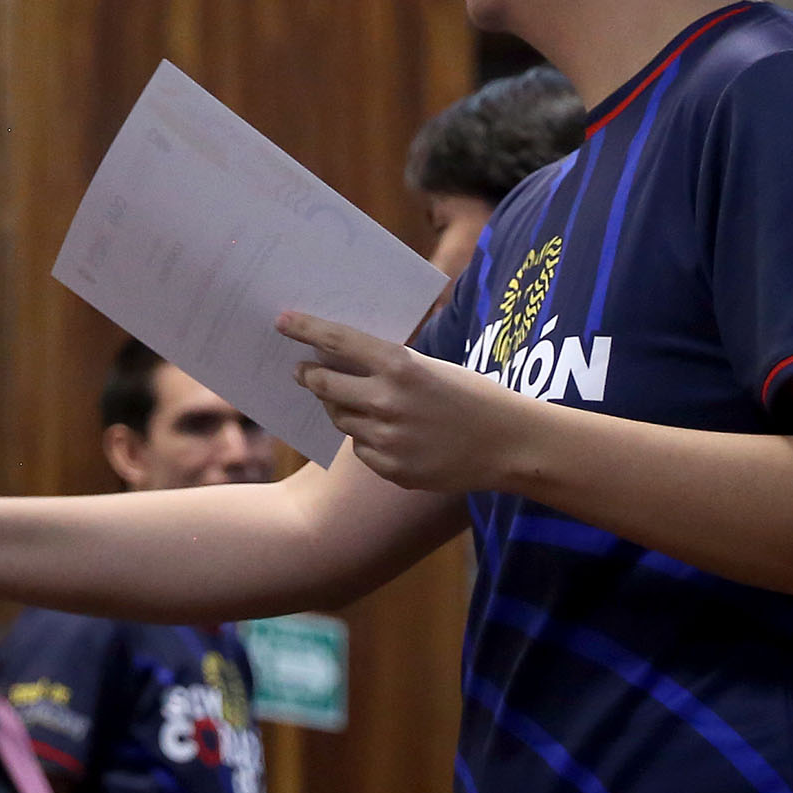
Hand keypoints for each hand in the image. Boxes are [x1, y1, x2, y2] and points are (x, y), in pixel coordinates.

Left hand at [277, 315, 533, 495]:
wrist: (511, 444)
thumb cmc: (472, 396)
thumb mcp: (431, 366)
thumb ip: (388, 365)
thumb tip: (340, 358)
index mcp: (399, 366)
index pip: (337, 342)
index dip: (305, 330)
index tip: (282, 322)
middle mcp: (387, 402)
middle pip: (324, 386)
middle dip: (309, 376)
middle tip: (301, 371)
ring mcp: (387, 440)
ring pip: (341, 419)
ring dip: (344, 408)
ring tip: (370, 404)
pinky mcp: (391, 470)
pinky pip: (361, 449)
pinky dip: (369, 440)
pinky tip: (396, 435)